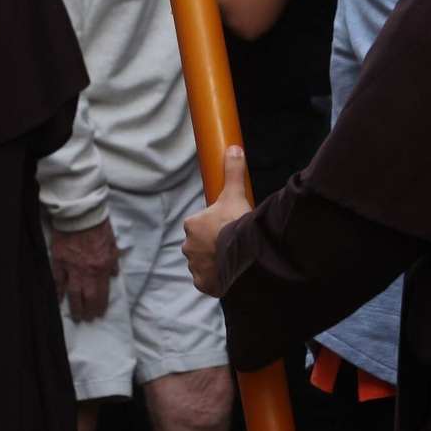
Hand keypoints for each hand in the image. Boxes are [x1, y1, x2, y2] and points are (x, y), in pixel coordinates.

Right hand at [50, 220, 118, 322]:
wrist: (80, 214)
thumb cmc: (98, 226)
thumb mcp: (112, 242)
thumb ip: (113, 259)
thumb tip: (115, 274)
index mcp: (103, 266)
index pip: (103, 290)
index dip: (102, 304)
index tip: (100, 313)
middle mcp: (88, 270)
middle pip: (89, 296)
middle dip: (90, 310)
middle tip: (88, 319)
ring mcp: (72, 267)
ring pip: (74, 293)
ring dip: (76, 307)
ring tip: (77, 317)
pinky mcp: (59, 261)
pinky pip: (58, 281)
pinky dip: (58, 292)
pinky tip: (57, 302)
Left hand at [183, 147, 253, 297]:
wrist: (242, 254)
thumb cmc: (236, 223)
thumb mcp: (235, 194)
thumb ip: (233, 171)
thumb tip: (233, 148)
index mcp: (192, 224)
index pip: (200, 224)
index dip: (214, 225)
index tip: (228, 226)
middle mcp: (188, 246)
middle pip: (200, 244)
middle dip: (213, 245)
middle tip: (232, 244)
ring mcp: (194, 266)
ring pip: (203, 263)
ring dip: (214, 262)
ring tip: (233, 260)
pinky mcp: (202, 283)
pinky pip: (207, 280)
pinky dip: (216, 279)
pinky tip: (229, 275)